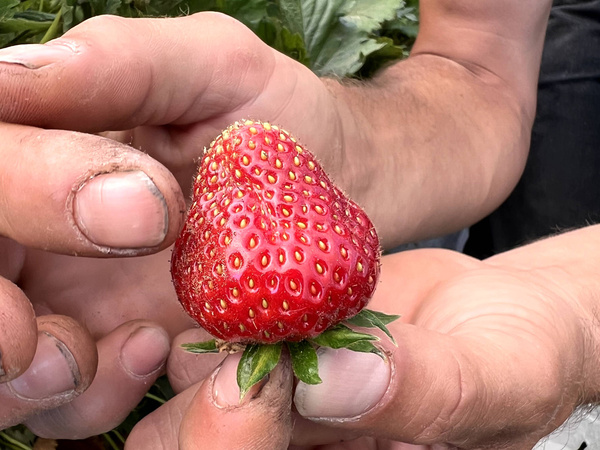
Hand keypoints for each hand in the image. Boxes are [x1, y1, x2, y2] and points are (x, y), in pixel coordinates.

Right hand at [0, 11, 339, 436]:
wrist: (330, 180)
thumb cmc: (266, 114)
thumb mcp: (210, 67)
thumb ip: (118, 64)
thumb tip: (6, 74)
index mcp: (39, 145)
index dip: (17, 191)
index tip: (135, 215)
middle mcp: (36, 229)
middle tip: (36, 337)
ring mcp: (70, 299)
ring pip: (1, 368)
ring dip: (30, 377)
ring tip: (121, 345)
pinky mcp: (113, 352)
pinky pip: (70, 403)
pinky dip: (96, 396)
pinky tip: (156, 347)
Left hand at [131, 246, 589, 448]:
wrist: (498, 314)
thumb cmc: (517, 360)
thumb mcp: (494, 381)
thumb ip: (423, 390)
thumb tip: (333, 379)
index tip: (254, 378)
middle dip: (197, 409)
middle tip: (217, 343)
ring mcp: (285, 403)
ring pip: (199, 398)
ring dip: (197, 353)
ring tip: (219, 295)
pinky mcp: (280, 346)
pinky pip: (224, 337)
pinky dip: (217, 308)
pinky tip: (229, 267)